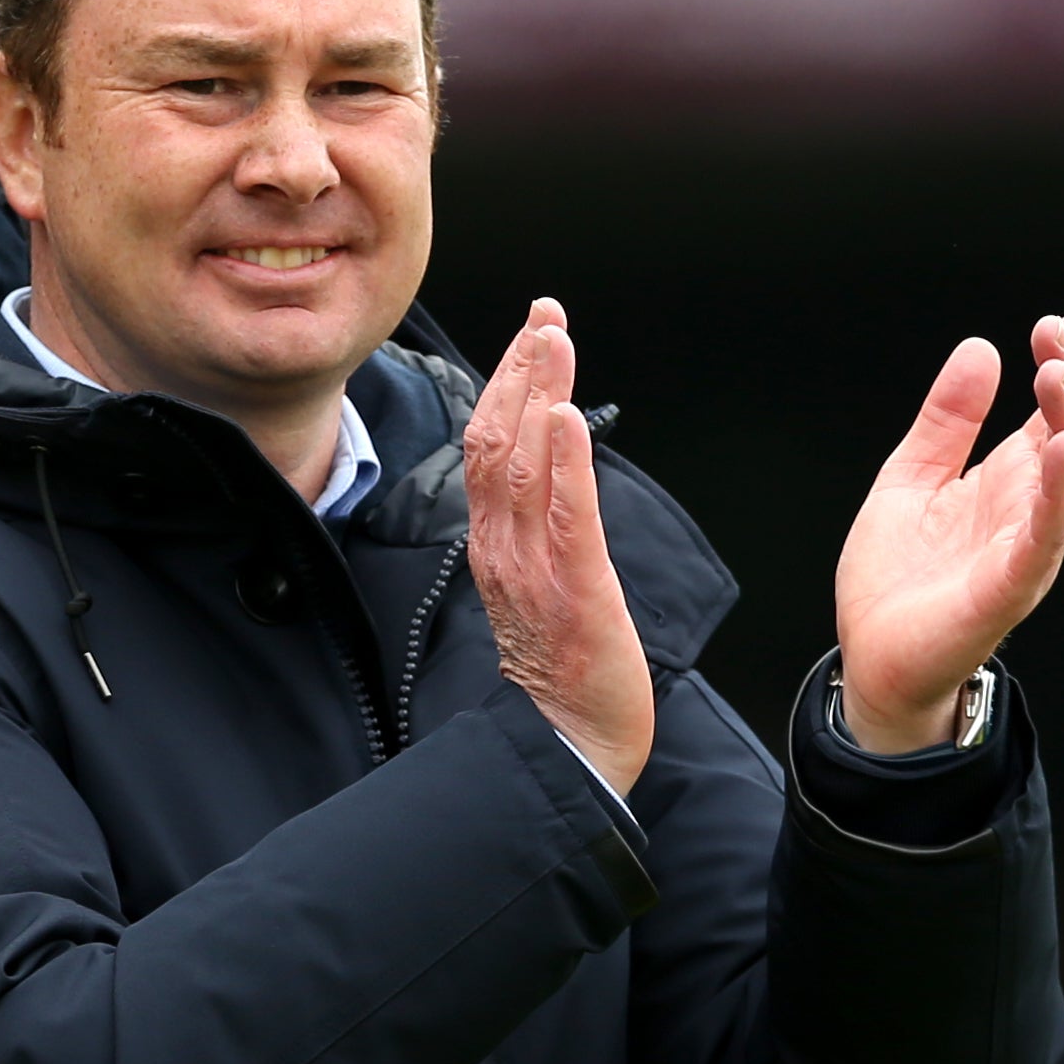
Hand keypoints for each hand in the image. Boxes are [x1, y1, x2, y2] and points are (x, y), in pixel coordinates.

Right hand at [463, 300, 657, 790]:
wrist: (568, 750)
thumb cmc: (562, 673)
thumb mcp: (537, 586)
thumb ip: (536, 530)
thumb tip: (551, 474)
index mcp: (494, 544)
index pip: (488, 446)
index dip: (505, 382)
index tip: (530, 331)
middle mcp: (503, 548)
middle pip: (497, 440)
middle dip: (521, 369)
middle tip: (545, 314)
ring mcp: (534, 570)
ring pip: (525, 465)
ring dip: (540, 395)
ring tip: (555, 339)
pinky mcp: (575, 593)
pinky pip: (567, 518)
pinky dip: (566, 464)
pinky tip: (568, 418)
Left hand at [834, 315, 1063, 753]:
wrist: (871, 659)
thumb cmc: (896, 578)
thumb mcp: (911, 476)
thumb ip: (947, 419)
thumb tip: (982, 347)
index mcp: (1010, 484)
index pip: (1061, 418)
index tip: (1055, 323)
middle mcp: (1030, 514)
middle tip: (1056, 334)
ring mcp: (1026, 550)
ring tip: (1057, 372)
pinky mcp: (1008, 586)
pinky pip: (1046, 535)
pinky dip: (1057, 490)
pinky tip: (1059, 446)